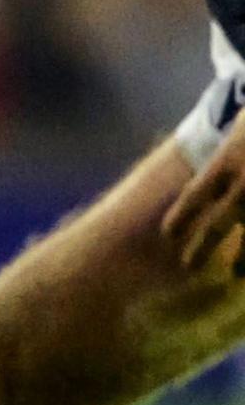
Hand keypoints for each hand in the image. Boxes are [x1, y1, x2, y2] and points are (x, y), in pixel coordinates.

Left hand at [171, 114, 244, 272]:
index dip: (181, 215)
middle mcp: (244, 182)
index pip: (197, 194)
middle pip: (220, 220)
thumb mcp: (236, 131)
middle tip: (188, 266)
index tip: (167, 233)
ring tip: (236, 274)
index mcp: (227, 162)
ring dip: (243, 255)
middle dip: (203, 245)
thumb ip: (224, 157)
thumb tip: (211, 176)